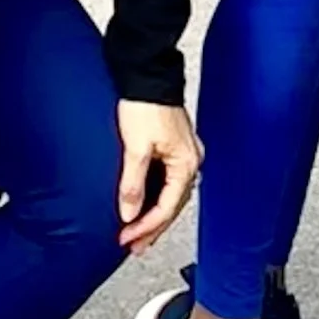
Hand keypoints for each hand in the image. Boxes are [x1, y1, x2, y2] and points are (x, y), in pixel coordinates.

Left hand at [114, 100, 200, 252]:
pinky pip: (167, 181)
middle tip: (134, 245)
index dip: (146, 226)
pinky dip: (154, 196)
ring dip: (153, 214)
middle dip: (152, 227)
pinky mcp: (173, 145)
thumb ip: (133, 183)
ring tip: (137, 232)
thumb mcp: (136, 146)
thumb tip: (129, 212)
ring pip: (170, 194)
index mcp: (187, 162)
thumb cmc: (145, 102)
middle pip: (172, 204)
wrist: (146, 72)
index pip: (167, 207)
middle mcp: (190, 160)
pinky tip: (143, 203)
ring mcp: (183, 152)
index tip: (127, 237)